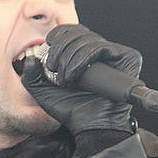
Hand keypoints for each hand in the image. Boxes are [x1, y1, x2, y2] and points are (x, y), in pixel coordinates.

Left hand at [22, 24, 141, 138]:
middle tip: (54, 69)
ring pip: (88, 38)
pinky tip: (74, 75)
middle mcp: (100, 51)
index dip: (57, 38)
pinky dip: (83, 58)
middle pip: (78, 32)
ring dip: (70, 58)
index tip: (48, 58)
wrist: (89, 125)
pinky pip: (101, 47)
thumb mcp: (43, 91)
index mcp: (83, 53)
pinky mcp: (127, 57)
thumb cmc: (72, 110)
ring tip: (65, 79)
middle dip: (60, 50)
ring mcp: (114, 53)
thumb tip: (30, 57)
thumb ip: (31, 74)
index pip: (71, 31)